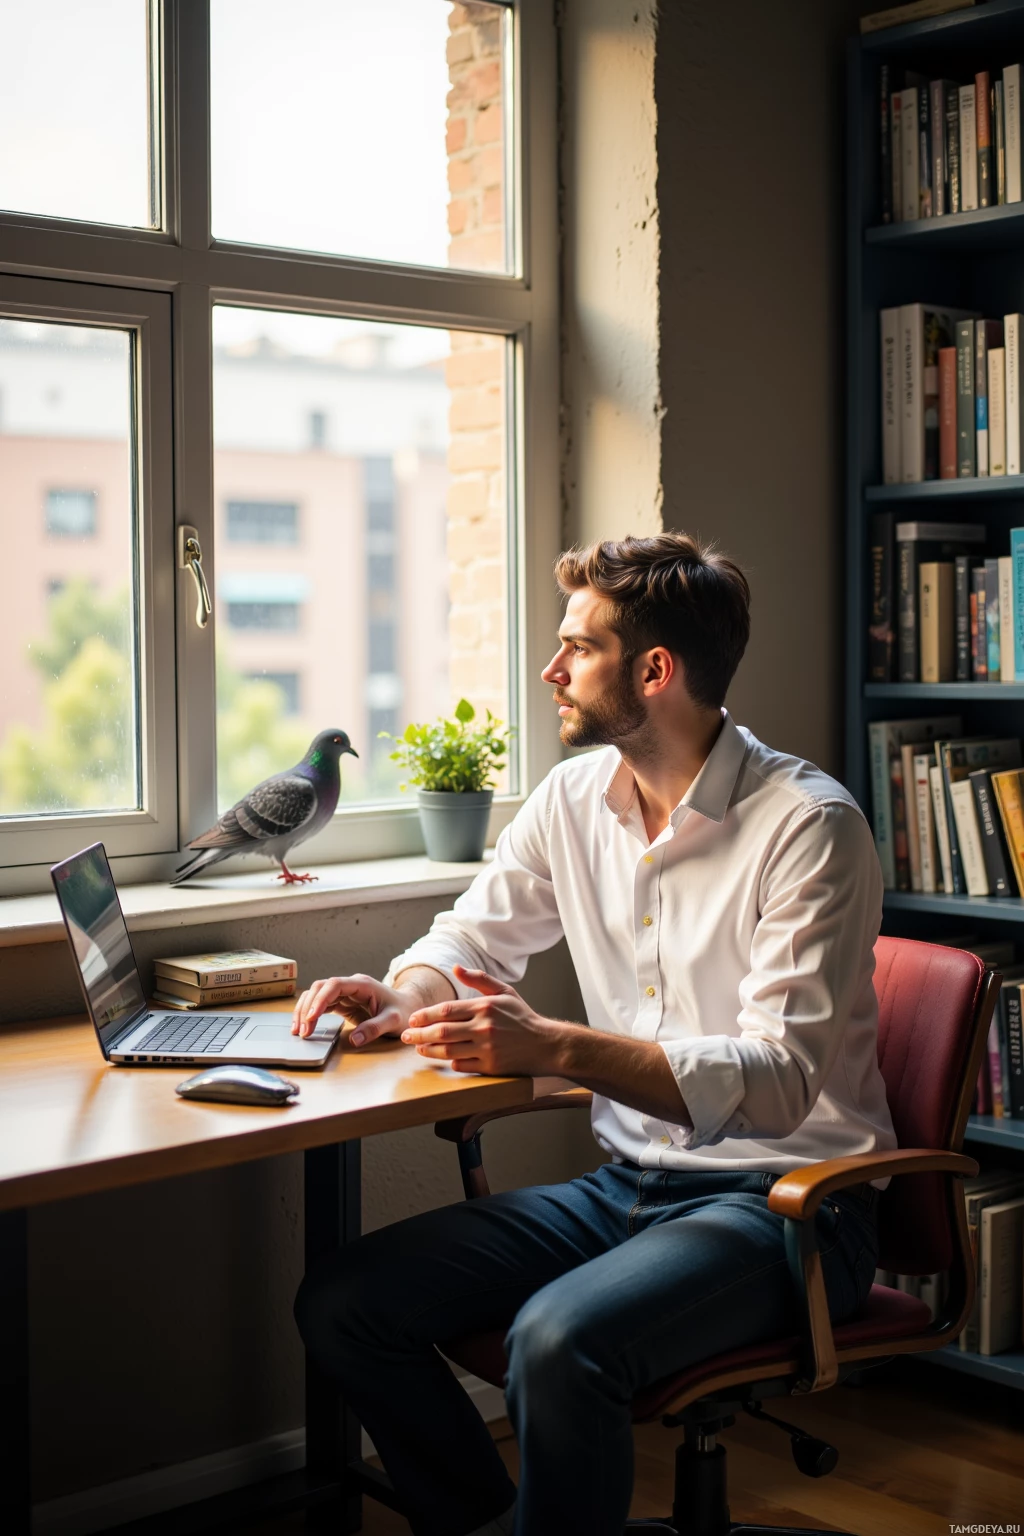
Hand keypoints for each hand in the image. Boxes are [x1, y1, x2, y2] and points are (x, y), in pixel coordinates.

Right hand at [291, 973, 412, 1043]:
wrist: (408, 1007)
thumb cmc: (403, 1011)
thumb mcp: (393, 1021)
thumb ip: (375, 1028)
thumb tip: (355, 1040)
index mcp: (362, 984)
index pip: (334, 985)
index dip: (320, 999)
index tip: (311, 1017)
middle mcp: (351, 986)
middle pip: (320, 988)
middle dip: (308, 1007)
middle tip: (303, 1031)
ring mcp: (345, 994)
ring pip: (317, 996)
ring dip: (305, 1011)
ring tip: (298, 1031)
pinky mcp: (342, 1004)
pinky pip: (322, 1005)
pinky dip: (311, 1015)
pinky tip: (304, 1027)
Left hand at [402, 964, 565, 1075]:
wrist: (546, 1044)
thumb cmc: (522, 1018)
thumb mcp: (504, 992)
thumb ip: (479, 979)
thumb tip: (455, 967)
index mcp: (485, 1007)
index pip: (446, 1010)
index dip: (425, 1015)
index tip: (413, 1019)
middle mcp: (484, 1027)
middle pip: (442, 1032)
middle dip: (419, 1034)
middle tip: (406, 1037)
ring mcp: (487, 1049)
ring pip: (448, 1050)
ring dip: (429, 1050)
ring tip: (418, 1049)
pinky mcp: (491, 1067)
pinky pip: (462, 1065)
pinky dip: (449, 1062)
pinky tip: (442, 1058)